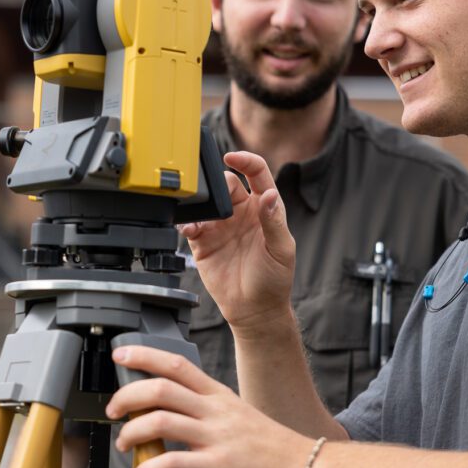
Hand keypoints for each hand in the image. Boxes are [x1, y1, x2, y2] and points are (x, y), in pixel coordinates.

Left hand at [106, 345, 312, 467]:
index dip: (145, 355)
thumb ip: (204, 406)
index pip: (177, 364)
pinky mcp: (218, 466)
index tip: (121, 353)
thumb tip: (167, 404)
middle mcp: (215, 411)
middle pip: (161, 389)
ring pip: (161, 421)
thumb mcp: (235, 413)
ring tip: (125, 443)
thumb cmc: (266, 443)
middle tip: (112, 409)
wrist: (302, 465)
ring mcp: (216, 438)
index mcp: (218, 395)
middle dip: (127, 395)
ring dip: (132, 432)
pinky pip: (172, 462)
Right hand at [178, 151, 295, 334]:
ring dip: (200, 200)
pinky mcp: (203, 241)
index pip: (257, 173)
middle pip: (226, 183)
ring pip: (206, 200)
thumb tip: (270, 195)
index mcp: (264, 208)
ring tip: (200, 214)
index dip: (245, 160)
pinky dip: (186, 221)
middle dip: (218, 183)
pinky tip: (189, 228)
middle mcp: (241, 212)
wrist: (253, 310)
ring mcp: (221, 225)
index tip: (232, 157)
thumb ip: (274, 222)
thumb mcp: (281, 250)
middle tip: (215, 197)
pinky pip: (190, 223)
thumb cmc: (274, 280)